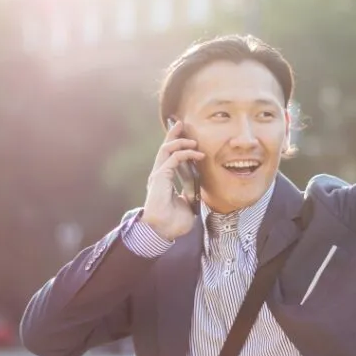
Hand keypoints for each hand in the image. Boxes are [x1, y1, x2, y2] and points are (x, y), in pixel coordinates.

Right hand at [141, 120, 204, 240]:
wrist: (163, 231)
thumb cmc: (173, 222)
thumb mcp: (186, 204)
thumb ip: (189, 194)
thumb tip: (196, 190)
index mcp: (163, 181)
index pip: (168, 158)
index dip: (176, 146)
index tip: (186, 137)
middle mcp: (159, 175)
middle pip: (164, 148)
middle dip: (173, 134)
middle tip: (181, 124)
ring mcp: (158, 175)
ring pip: (166, 149)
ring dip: (180, 141)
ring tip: (193, 142)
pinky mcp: (160, 177)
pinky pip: (173, 158)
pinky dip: (185, 153)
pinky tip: (197, 154)